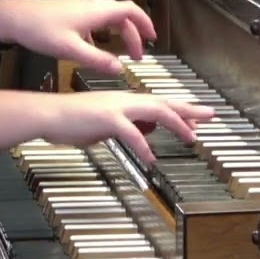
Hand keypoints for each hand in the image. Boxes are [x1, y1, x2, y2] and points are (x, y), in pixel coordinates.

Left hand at [0, 0, 154, 74]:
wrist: (11, 17)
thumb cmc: (39, 30)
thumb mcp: (70, 50)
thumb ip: (97, 60)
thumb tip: (121, 69)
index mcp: (96, 12)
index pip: (130, 11)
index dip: (145, 23)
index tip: (153, 39)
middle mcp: (91, 7)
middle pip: (122, 15)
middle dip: (134, 33)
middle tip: (139, 54)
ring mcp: (79, 9)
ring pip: (107, 18)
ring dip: (119, 33)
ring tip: (122, 54)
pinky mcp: (68, 14)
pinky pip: (94, 22)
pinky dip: (102, 34)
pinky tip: (94, 49)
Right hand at [40, 91, 215, 165]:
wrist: (49, 114)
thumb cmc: (71, 120)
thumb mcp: (105, 123)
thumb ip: (128, 125)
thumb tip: (147, 131)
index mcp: (124, 101)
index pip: (158, 104)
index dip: (179, 111)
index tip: (197, 117)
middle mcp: (124, 100)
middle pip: (163, 103)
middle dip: (188, 109)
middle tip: (210, 114)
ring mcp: (117, 108)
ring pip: (154, 111)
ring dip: (175, 122)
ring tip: (191, 135)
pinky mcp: (107, 119)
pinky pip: (131, 133)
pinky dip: (143, 145)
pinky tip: (150, 158)